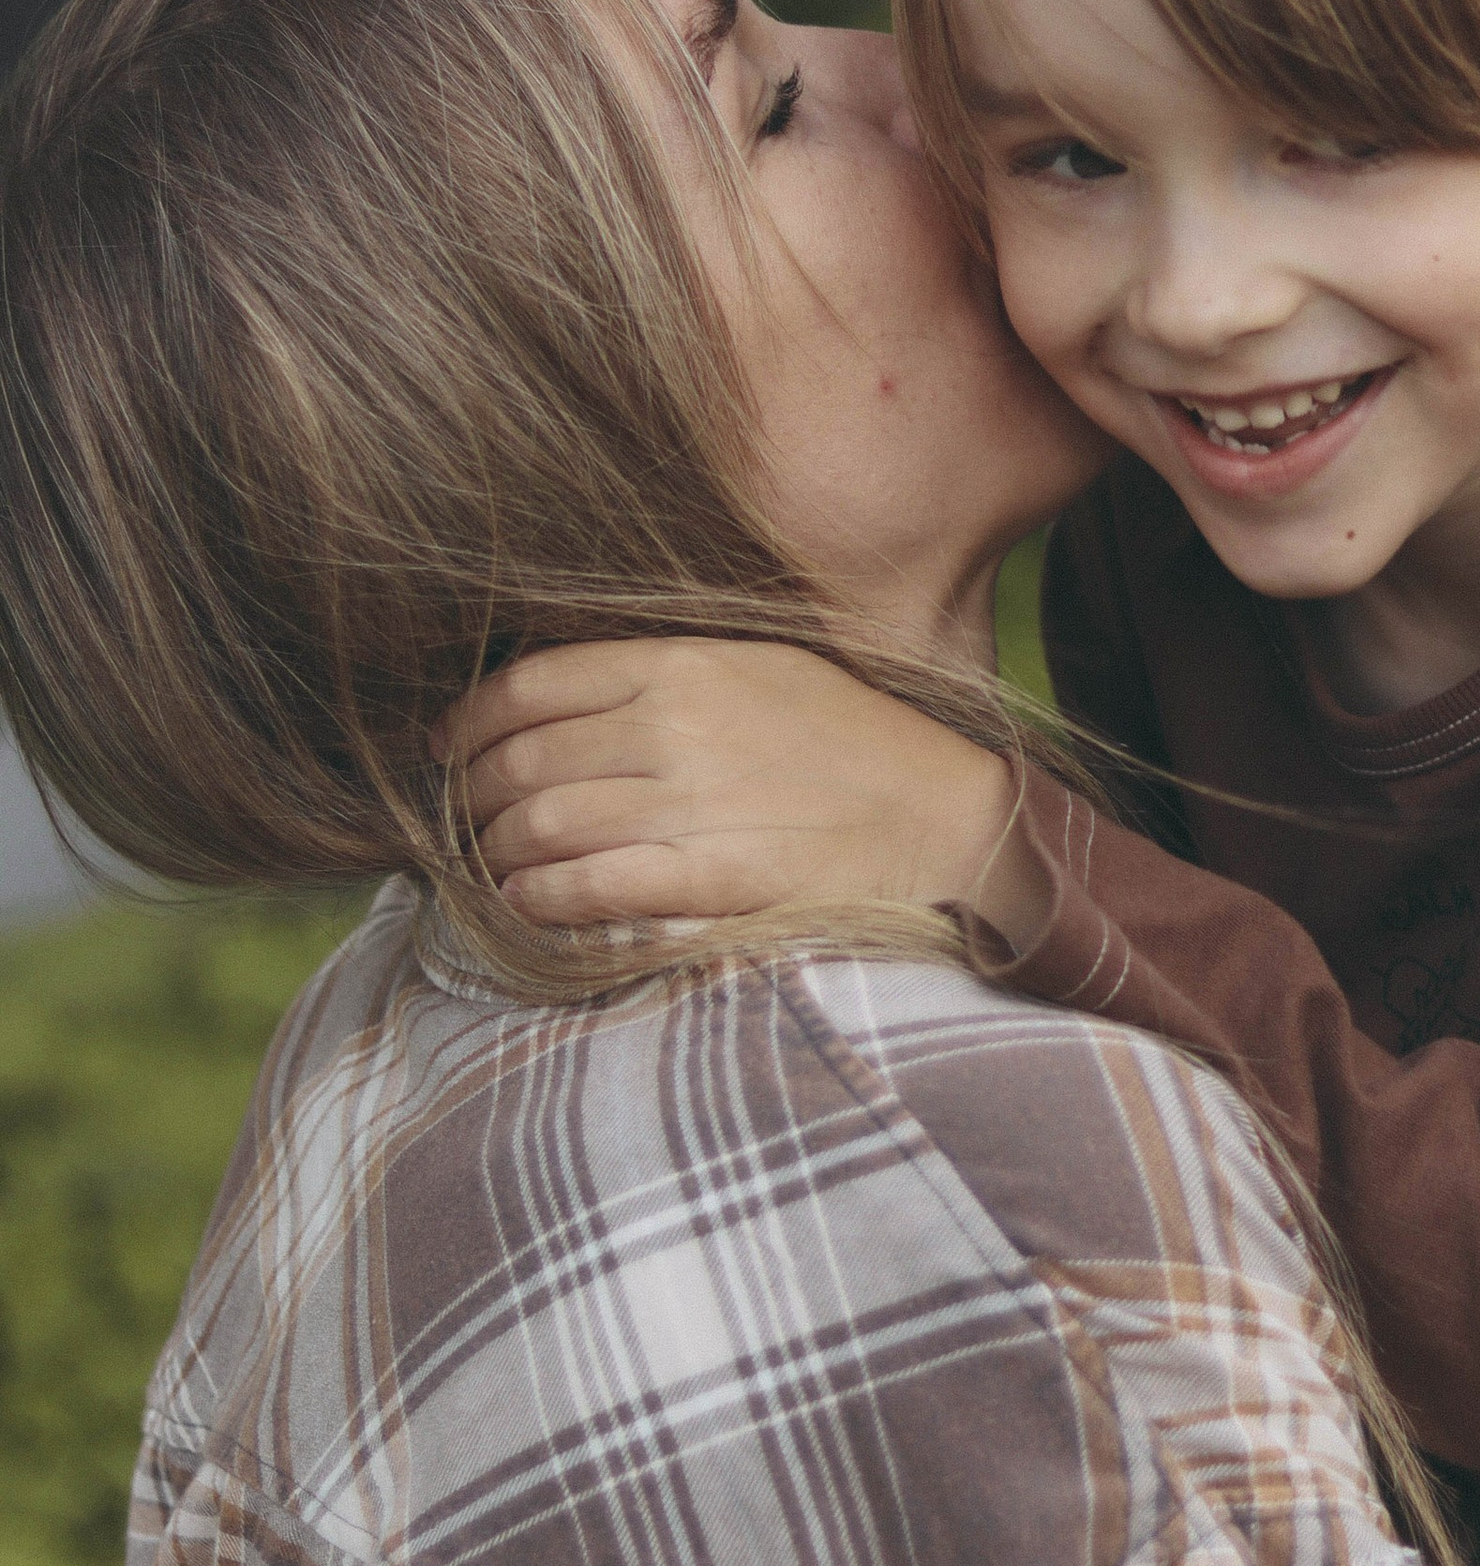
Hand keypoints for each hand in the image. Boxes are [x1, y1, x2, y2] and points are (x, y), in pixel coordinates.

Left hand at [437, 639, 1038, 936]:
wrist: (944, 817)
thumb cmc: (853, 742)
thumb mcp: (762, 665)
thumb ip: (666, 672)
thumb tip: (562, 696)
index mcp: (683, 662)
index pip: (531, 685)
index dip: (470, 721)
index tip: (448, 746)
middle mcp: (676, 724)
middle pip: (522, 759)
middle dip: (474, 795)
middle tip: (466, 819)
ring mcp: (691, 802)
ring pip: (539, 825)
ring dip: (496, 853)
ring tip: (493, 867)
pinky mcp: (710, 877)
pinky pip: (586, 887)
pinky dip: (538, 897)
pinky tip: (527, 903)